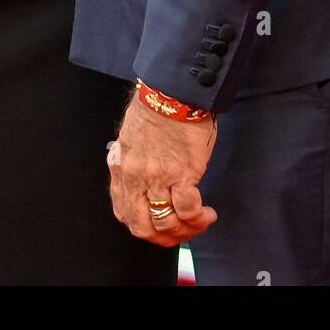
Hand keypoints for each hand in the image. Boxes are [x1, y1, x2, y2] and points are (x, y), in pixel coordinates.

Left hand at [107, 91, 218, 246]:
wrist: (172, 91)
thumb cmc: (156, 108)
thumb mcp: (131, 138)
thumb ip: (132, 162)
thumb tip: (142, 180)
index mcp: (122, 169)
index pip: (125, 214)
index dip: (143, 227)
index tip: (160, 226)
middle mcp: (135, 177)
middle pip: (143, 227)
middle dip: (164, 238)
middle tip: (182, 232)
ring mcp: (157, 178)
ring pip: (166, 223)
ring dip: (186, 230)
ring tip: (201, 221)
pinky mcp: (181, 174)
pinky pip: (187, 210)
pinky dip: (199, 218)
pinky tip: (208, 213)